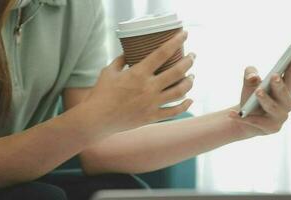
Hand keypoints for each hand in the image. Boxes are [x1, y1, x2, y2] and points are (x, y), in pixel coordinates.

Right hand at [72, 31, 194, 134]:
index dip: (176, 42)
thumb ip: (120, 60)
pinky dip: (184, 105)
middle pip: (177, 71)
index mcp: (138, 73)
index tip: (184, 34)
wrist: (97, 119)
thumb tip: (128, 53)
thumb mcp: (108, 71)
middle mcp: (149, 87)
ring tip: (192, 76)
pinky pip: (174, 112)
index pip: (162, 53)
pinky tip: (190, 99)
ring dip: (190, 82)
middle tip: (192, 56)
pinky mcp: (152, 117)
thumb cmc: (101, 94)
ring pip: (180, 91)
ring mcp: (152, 103)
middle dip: (188, 61)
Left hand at [229, 46, 290, 136]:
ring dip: (266, 100)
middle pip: (286, 94)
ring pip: (274, 109)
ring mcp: (280, 117)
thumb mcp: (248, 81)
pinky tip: (232, 114)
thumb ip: (250, 74)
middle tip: (273, 77)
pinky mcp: (270, 128)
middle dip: (280, 86)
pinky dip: (243, 117)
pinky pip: (256, 122)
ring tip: (257, 92)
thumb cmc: (250, 97)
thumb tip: (253, 78)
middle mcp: (286, 103)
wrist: (242, 119)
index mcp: (285, 88)